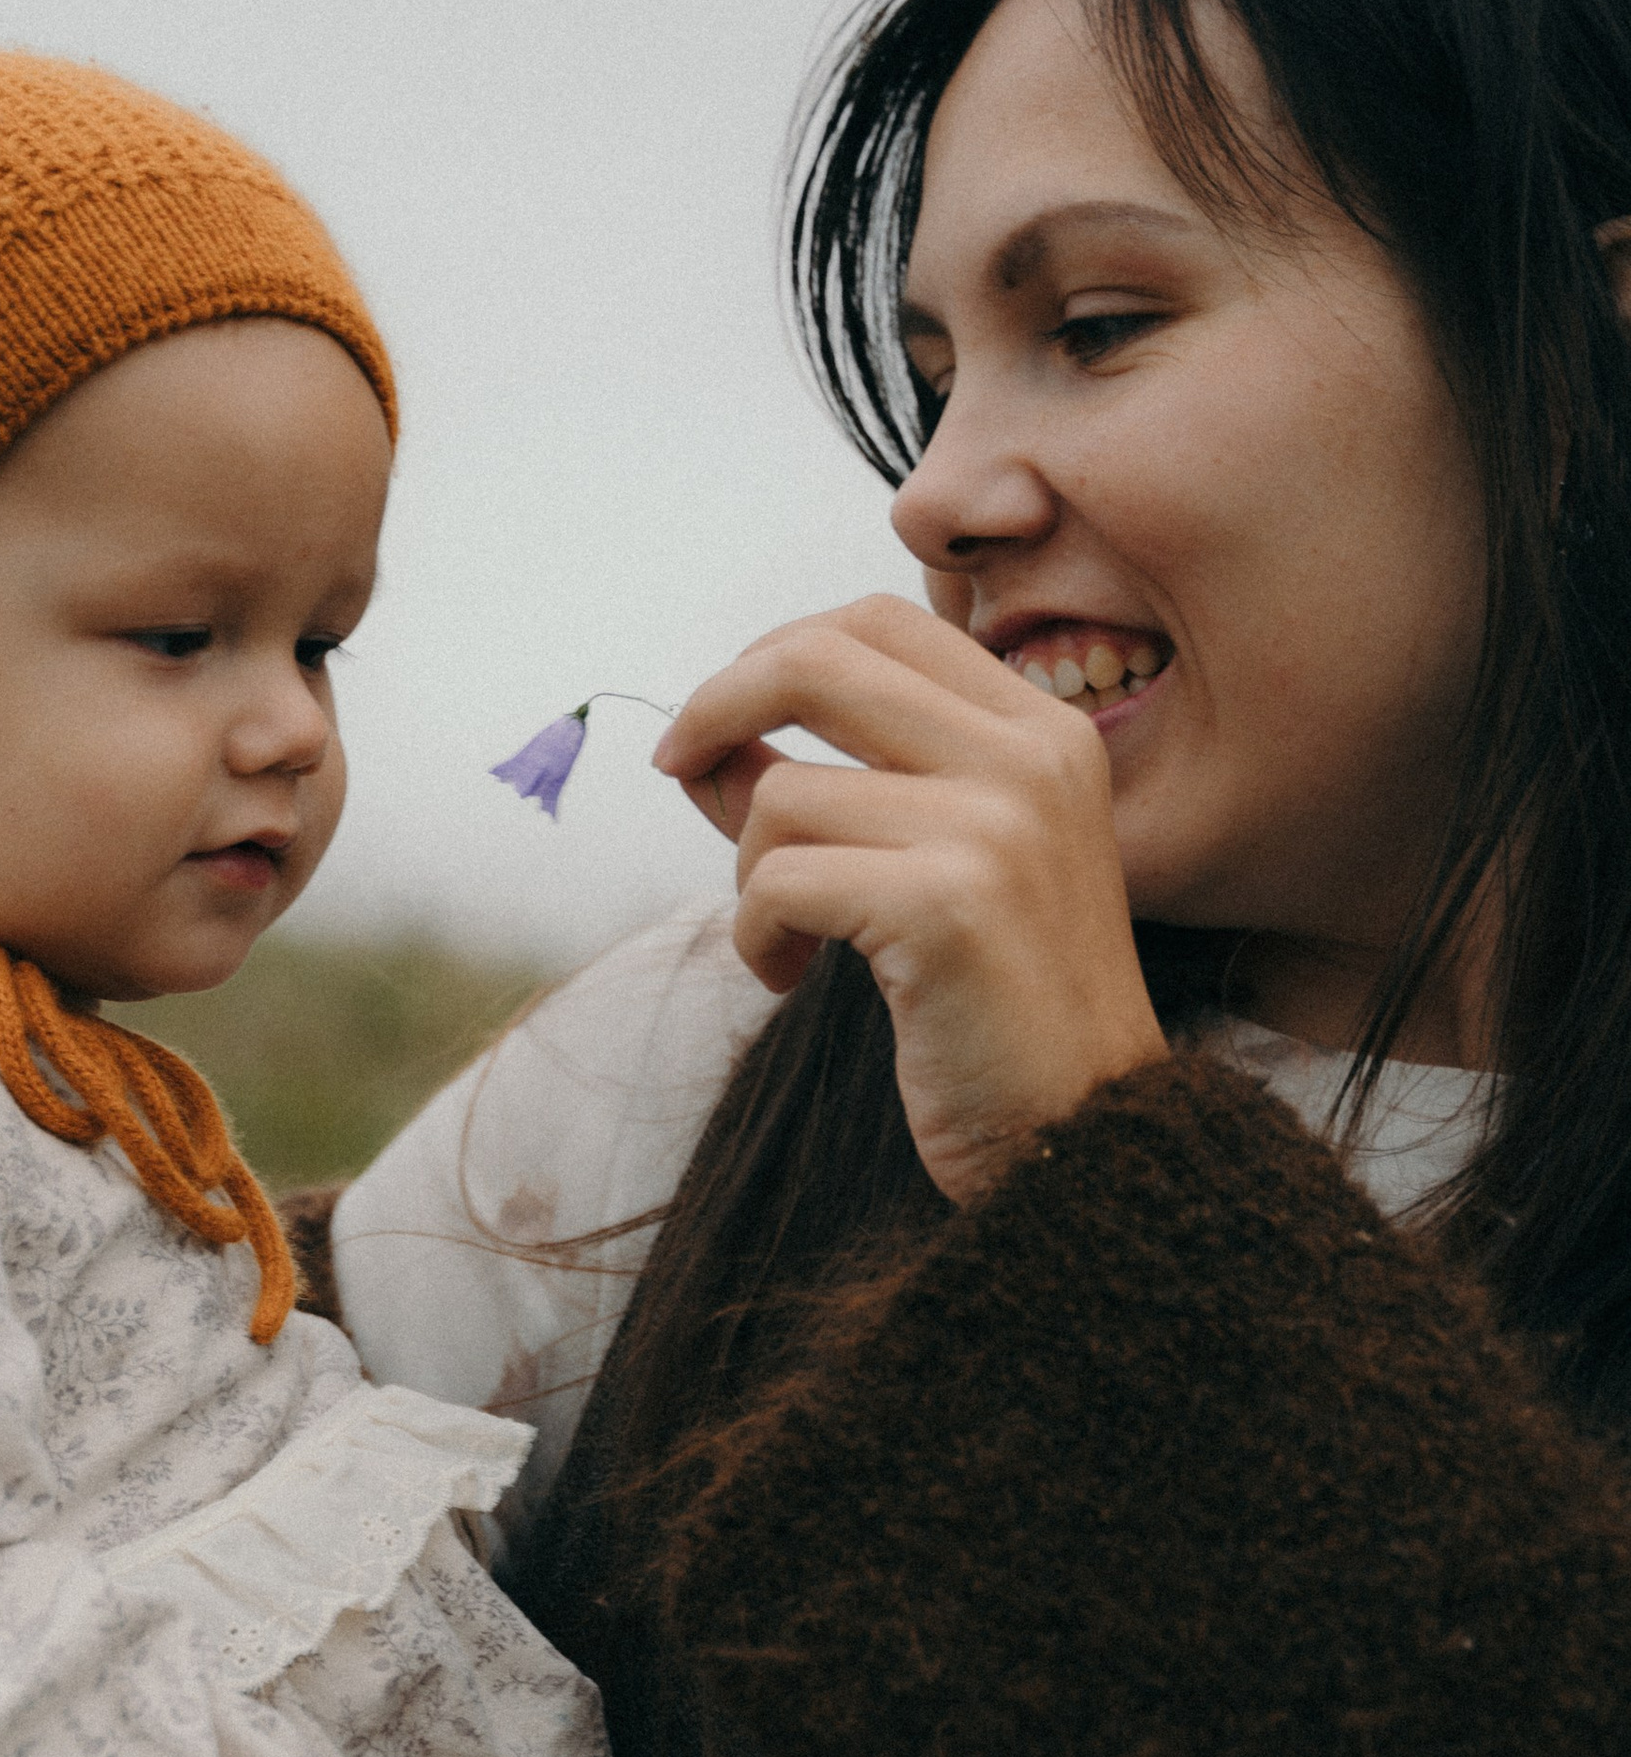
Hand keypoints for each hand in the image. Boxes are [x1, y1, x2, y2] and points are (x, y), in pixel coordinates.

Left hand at [655, 594, 1166, 1202]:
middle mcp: (1030, 757)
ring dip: (746, 874)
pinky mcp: (945, 903)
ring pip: (782, 794)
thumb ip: (835, 792)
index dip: (776, 653)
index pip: (880, 621)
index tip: (721, 721)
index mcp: (1043, 731)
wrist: (1080, 1135)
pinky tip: (787, 977)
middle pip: (819, 658)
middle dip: (717, 706)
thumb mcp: (929, 873)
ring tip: (784, 939)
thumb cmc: (996, 1014)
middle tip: (674, 765)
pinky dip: (754, 934)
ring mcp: (995, 824)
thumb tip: (702, 741)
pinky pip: (778, 881)